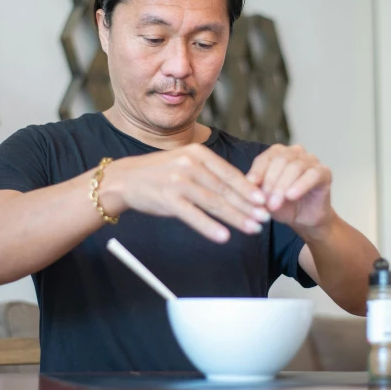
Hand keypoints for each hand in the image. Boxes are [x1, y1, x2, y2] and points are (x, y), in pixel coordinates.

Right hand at [99, 144, 269, 242]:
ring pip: (214, 202)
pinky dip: (209, 226)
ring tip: (252, 228)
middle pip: (225, 189)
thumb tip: (238, 187)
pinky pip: (193, 215)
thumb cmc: (158, 173)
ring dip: (236, 217)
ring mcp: (178, 181)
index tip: (265, 201)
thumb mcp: (185, 162)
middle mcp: (190, 164)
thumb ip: (209, 172)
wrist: (124, 179)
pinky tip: (223, 236)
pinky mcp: (167, 198)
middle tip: (265, 218)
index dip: (249, 189)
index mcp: (197, 153)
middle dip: (248, 206)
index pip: (229, 173)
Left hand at [246, 144, 333, 234]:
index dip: (257, 171)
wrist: (304, 220)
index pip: (265, 158)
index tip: (249, 185)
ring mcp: (311, 160)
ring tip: (275, 204)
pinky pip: (312, 174)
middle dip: (270, 182)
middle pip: (280, 160)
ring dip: (282, 186)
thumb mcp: (264, 198)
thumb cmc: (283, 205)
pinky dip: (300, 185)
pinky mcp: (324, 172)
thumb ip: (256, 189)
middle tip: (263, 201)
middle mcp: (295, 152)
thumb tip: (246, 184)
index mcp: (278, 154)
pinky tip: (291, 196)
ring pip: (295, 167)